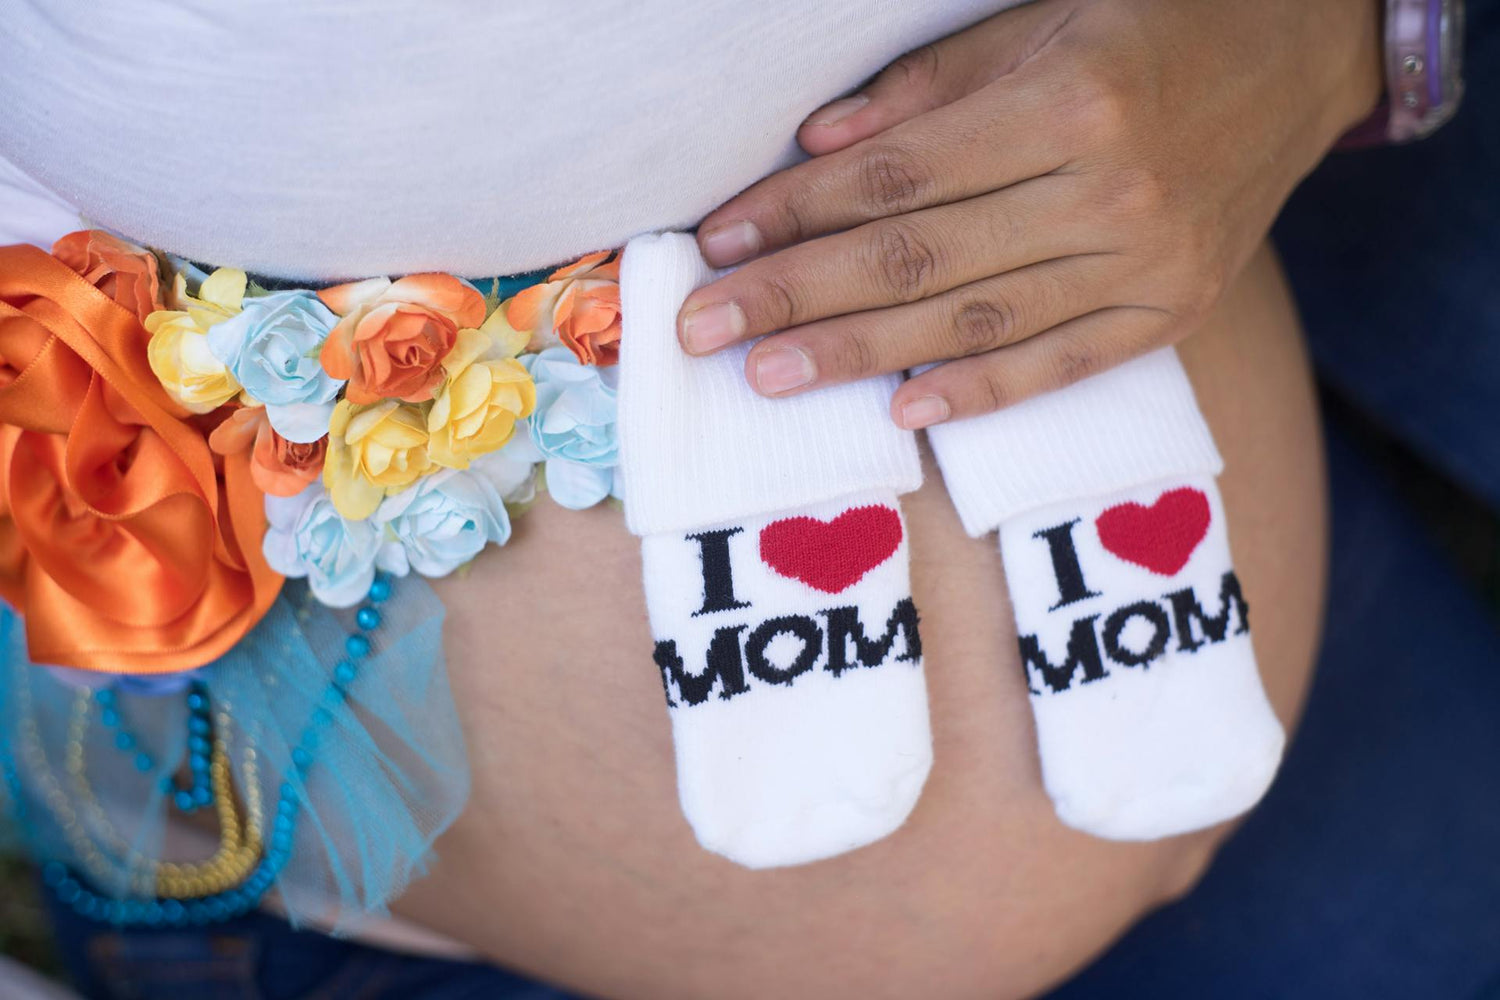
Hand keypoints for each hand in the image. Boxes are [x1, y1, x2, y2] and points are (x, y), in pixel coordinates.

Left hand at [677, 0, 1382, 427]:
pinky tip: (903, 411)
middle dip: (798, 295)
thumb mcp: (1042, 18)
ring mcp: (1147, 261)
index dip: (797, 211)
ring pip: (975, 321)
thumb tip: (816, 148)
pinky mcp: (1172, 310)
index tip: (719, 244)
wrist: (1305, 54)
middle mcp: (1109, 189)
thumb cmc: (1155, 22)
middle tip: (705, 330)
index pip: (897, 174)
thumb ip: (928, 88)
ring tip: (771, 377)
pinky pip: (1063, 364)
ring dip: (861, 354)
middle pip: (919, 257)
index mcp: (1069, 100)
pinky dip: (982, 392)